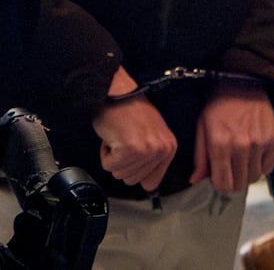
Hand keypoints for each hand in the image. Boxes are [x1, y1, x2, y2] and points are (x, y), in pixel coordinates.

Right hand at [93, 67, 176, 191]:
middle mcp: (161, 149)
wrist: (116, 91)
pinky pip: (109, 166)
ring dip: (113, 157)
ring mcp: (146, 150)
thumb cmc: (128, 108)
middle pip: (133, 181)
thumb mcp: (151, 133)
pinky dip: (105, 153)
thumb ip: (152, 157)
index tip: (130, 156)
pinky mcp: (130, 149)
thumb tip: (146, 182)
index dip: (134, 171)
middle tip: (123, 140)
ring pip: (120, 174)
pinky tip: (112, 136)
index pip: (151, 183)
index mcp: (169, 147)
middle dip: (122, 162)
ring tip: (118, 136)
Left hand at [189, 82, 273, 193]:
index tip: (219, 176)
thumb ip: (200, 157)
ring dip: (247, 172)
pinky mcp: (272, 141)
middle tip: (230, 167)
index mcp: (219, 144)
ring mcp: (258, 144)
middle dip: (233, 179)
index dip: (220, 183)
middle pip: (239, 184)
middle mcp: (241, 147)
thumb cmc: (220, 105)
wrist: (244, 84)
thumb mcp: (202, 127)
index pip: (223, 184)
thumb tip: (196, 180)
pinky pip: (268, 168)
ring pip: (254, 178)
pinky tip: (253, 152)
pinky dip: (261, 165)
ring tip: (241, 156)